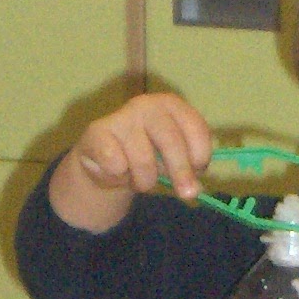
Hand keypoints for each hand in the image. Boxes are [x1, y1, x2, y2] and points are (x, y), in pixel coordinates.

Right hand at [49, 94, 212, 231]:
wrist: (103, 161)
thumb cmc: (145, 156)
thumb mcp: (172, 160)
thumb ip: (188, 169)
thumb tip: (196, 189)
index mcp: (171, 105)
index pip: (195, 127)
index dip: (201, 153)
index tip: (200, 171)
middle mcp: (147, 104)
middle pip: (171, 142)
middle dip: (181, 172)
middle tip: (187, 194)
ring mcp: (121, 117)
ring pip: (143, 160)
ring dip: (145, 181)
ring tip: (139, 179)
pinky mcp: (98, 132)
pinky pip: (116, 166)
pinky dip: (119, 177)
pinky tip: (116, 171)